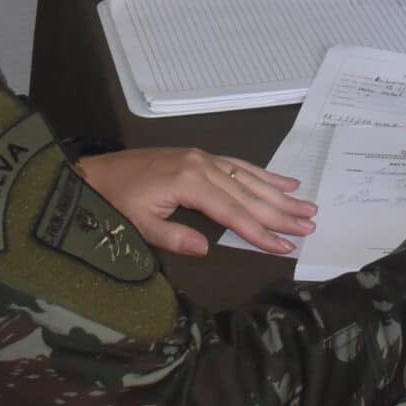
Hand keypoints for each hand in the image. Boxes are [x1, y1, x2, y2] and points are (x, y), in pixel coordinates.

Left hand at [73, 148, 315, 257]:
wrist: (95, 172)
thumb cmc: (115, 201)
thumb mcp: (139, 225)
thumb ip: (174, 237)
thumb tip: (208, 249)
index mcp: (189, 183)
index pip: (233, 212)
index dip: (260, 231)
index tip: (286, 244)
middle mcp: (203, 165)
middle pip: (248, 193)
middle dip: (280, 211)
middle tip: (310, 223)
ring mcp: (204, 157)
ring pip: (249, 177)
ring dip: (279, 192)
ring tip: (306, 204)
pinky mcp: (201, 156)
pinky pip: (238, 165)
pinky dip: (262, 174)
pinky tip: (282, 181)